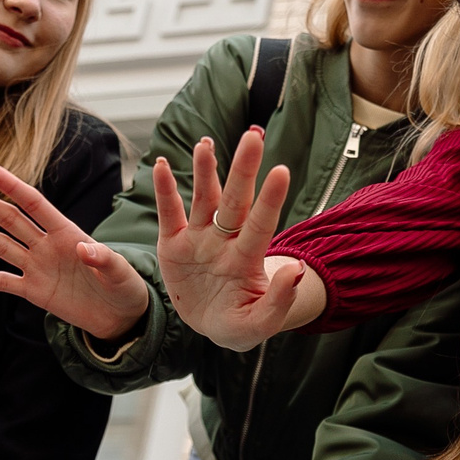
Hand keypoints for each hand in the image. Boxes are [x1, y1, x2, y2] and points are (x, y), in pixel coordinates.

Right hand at [0, 166, 151, 339]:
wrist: (120, 315)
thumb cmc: (123, 285)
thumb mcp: (119, 271)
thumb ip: (102, 258)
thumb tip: (83, 248)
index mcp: (67, 232)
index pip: (35, 204)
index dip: (13, 187)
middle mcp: (47, 245)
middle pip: (10, 220)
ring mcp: (37, 267)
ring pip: (1, 245)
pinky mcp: (33, 291)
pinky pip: (3, 282)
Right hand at [154, 128, 317, 350]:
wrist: (214, 324)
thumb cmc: (241, 323)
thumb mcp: (259, 324)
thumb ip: (278, 301)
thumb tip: (296, 271)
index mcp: (247, 259)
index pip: (261, 224)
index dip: (270, 199)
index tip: (281, 171)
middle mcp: (225, 241)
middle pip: (235, 201)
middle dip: (243, 169)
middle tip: (252, 135)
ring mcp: (200, 239)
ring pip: (204, 199)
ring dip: (206, 171)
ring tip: (206, 144)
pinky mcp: (174, 244)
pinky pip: (169, 212)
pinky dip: (165, 189)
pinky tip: (163, 165)